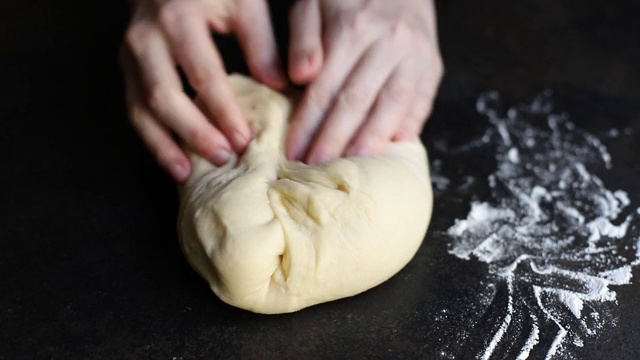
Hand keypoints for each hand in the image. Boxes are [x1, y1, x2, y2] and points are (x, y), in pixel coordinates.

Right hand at [120, 0, 285, 181]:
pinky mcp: (128, 68)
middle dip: (193, 132)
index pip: (202, 75)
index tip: (243, 140)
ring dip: (164, 145)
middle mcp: (146, 38)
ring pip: (140, 108)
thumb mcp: (243, 3)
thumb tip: (278, 87)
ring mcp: (130, 54)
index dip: (223, 111)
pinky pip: (134, 109)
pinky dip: (152, 138)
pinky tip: (172, 160)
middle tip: (221, 158)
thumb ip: (261, 43)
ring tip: (187, 174)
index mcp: (177, 19)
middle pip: (163, 96)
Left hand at [286, 0, 442, 163]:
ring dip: (369, 141)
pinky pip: (421, 102)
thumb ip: (304, 37)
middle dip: (334, 141)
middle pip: (356, 103)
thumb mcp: (314, 2)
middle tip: (316, 168)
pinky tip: (391, 148)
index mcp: (352, 29)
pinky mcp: (433, 64)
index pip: (326, 89)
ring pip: (391, 107)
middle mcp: (388, 43)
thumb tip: (300, 76)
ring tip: (351, 167)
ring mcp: (415, 55)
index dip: (308, 124)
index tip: (293, 151)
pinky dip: (408, 127)